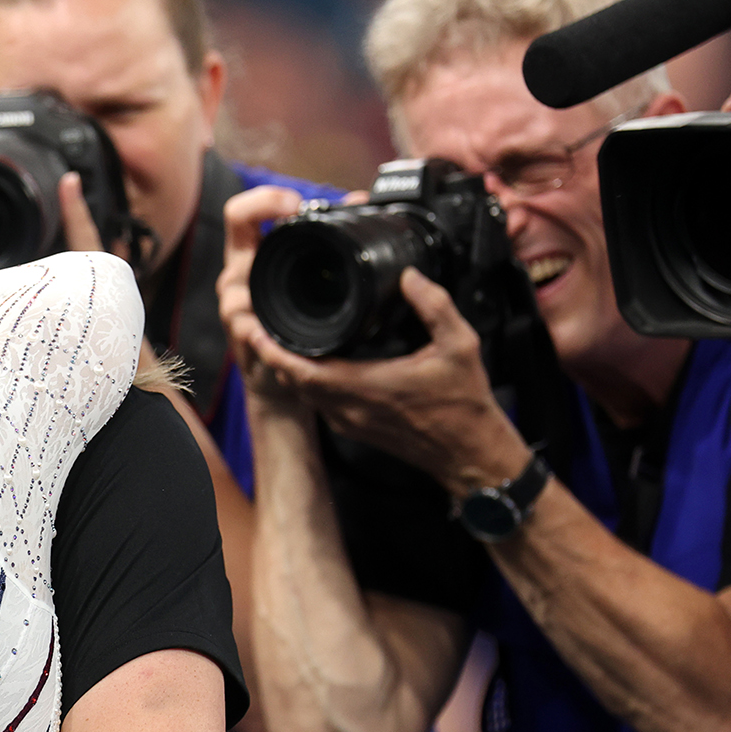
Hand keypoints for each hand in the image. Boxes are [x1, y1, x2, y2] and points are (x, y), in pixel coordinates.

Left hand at [222, 184, 527, 490]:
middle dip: (275, 355)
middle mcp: (351, 408)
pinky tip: (311, 363)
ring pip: (303, 394)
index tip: (260, 330)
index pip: (304, 372)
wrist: (470, 455)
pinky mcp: (354, 429)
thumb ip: (434, 306)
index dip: (276, 352)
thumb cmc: (465, 405)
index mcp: (368, 387)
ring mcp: (350, 422)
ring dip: (288, 369)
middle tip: (263, 325)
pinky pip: (318, 403)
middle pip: (294, 381)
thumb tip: (409, 276)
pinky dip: (307, 383)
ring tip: (280, 339)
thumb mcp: (460, 345)